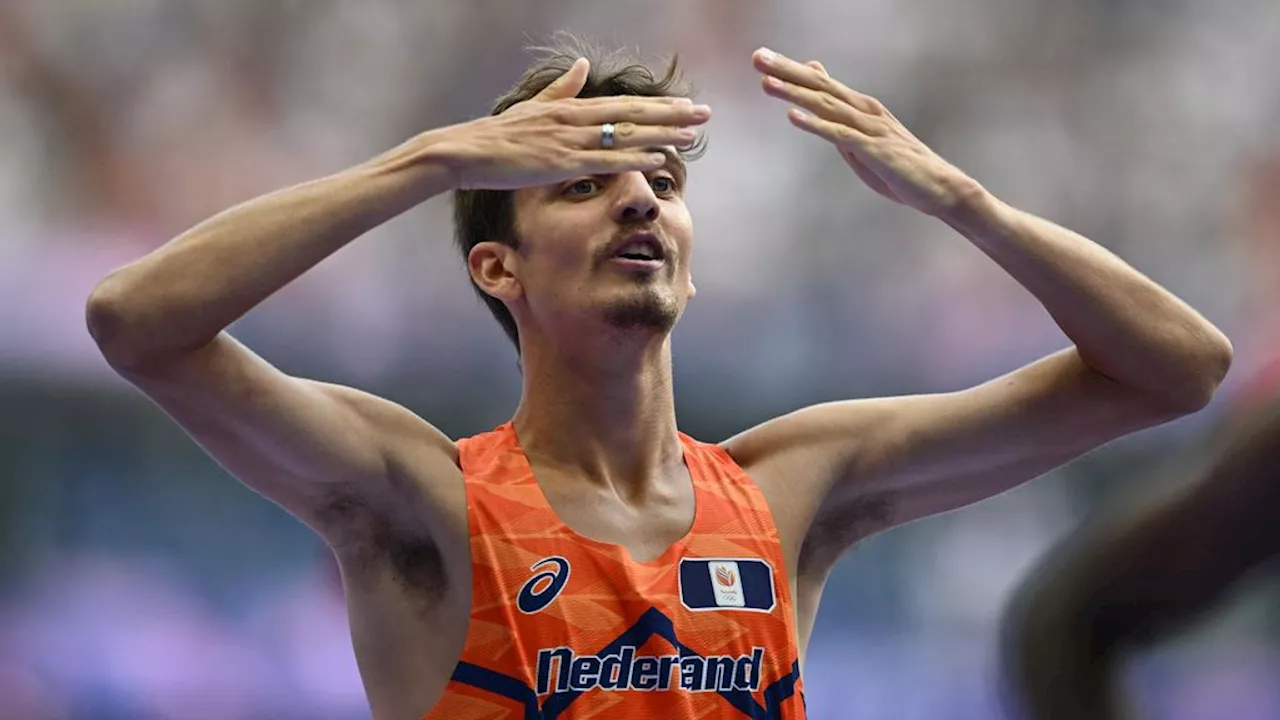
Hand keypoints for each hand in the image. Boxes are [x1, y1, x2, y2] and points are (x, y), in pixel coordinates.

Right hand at [436, 58, 710, 189]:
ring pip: (626, 135)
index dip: (658, 105)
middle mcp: (575, 120)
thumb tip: (581, 66)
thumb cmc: (497, 135)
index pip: (624, 105)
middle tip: (706, 114)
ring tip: (694, 136)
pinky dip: (635, 158)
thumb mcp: (533, 107)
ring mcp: (570, 141)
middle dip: (672, 115)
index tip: (686, 104)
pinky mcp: (562, 162)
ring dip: (662, 135)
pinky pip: (606, 160)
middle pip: (634, 115)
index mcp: (570, 107)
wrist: (467, 151)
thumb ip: (561, 89)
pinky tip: (659, 159)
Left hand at [754, 48, 982, 216]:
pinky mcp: (875, 150)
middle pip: (820, 86)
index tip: (761, 57)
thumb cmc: (898, 167)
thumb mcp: (862, 139)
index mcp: (860, 108)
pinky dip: (816, 124)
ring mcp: (870, 129)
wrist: (940, 188)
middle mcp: (865, 111)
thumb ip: (839, 117)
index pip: (820, 83)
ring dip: (795, 93)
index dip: (789, 70)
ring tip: (766, 83)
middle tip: (757, 57)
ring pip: (826, 106)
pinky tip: (794, 116)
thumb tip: (818, 98)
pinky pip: (841, 135)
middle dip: (786, 71)